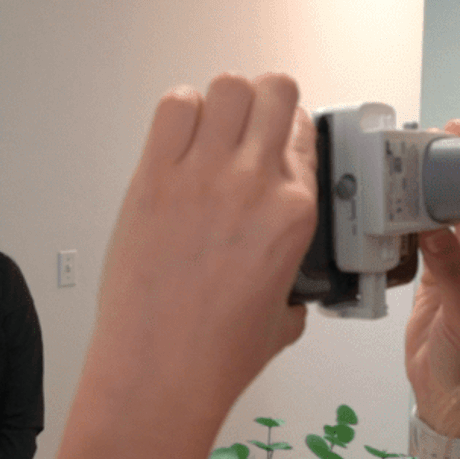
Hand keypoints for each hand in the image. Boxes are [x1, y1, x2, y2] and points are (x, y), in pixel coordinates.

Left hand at [94, 73, 316, 411]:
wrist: (159, 373)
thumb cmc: (212, 356)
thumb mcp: (283, 319)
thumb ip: (292, 284)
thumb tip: (285, 279)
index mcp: (294, 215)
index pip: (305, 136)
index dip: (288, 137)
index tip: (274, 148)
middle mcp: (254, 185)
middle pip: (273, 91)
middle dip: (262, 104)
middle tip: (243, 130)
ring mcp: (203, 177)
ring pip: (227, 86)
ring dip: (221, 102)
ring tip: (208, 134)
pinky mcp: (154, 179)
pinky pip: (173, 106)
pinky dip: (178, 111)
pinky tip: (176, 143)